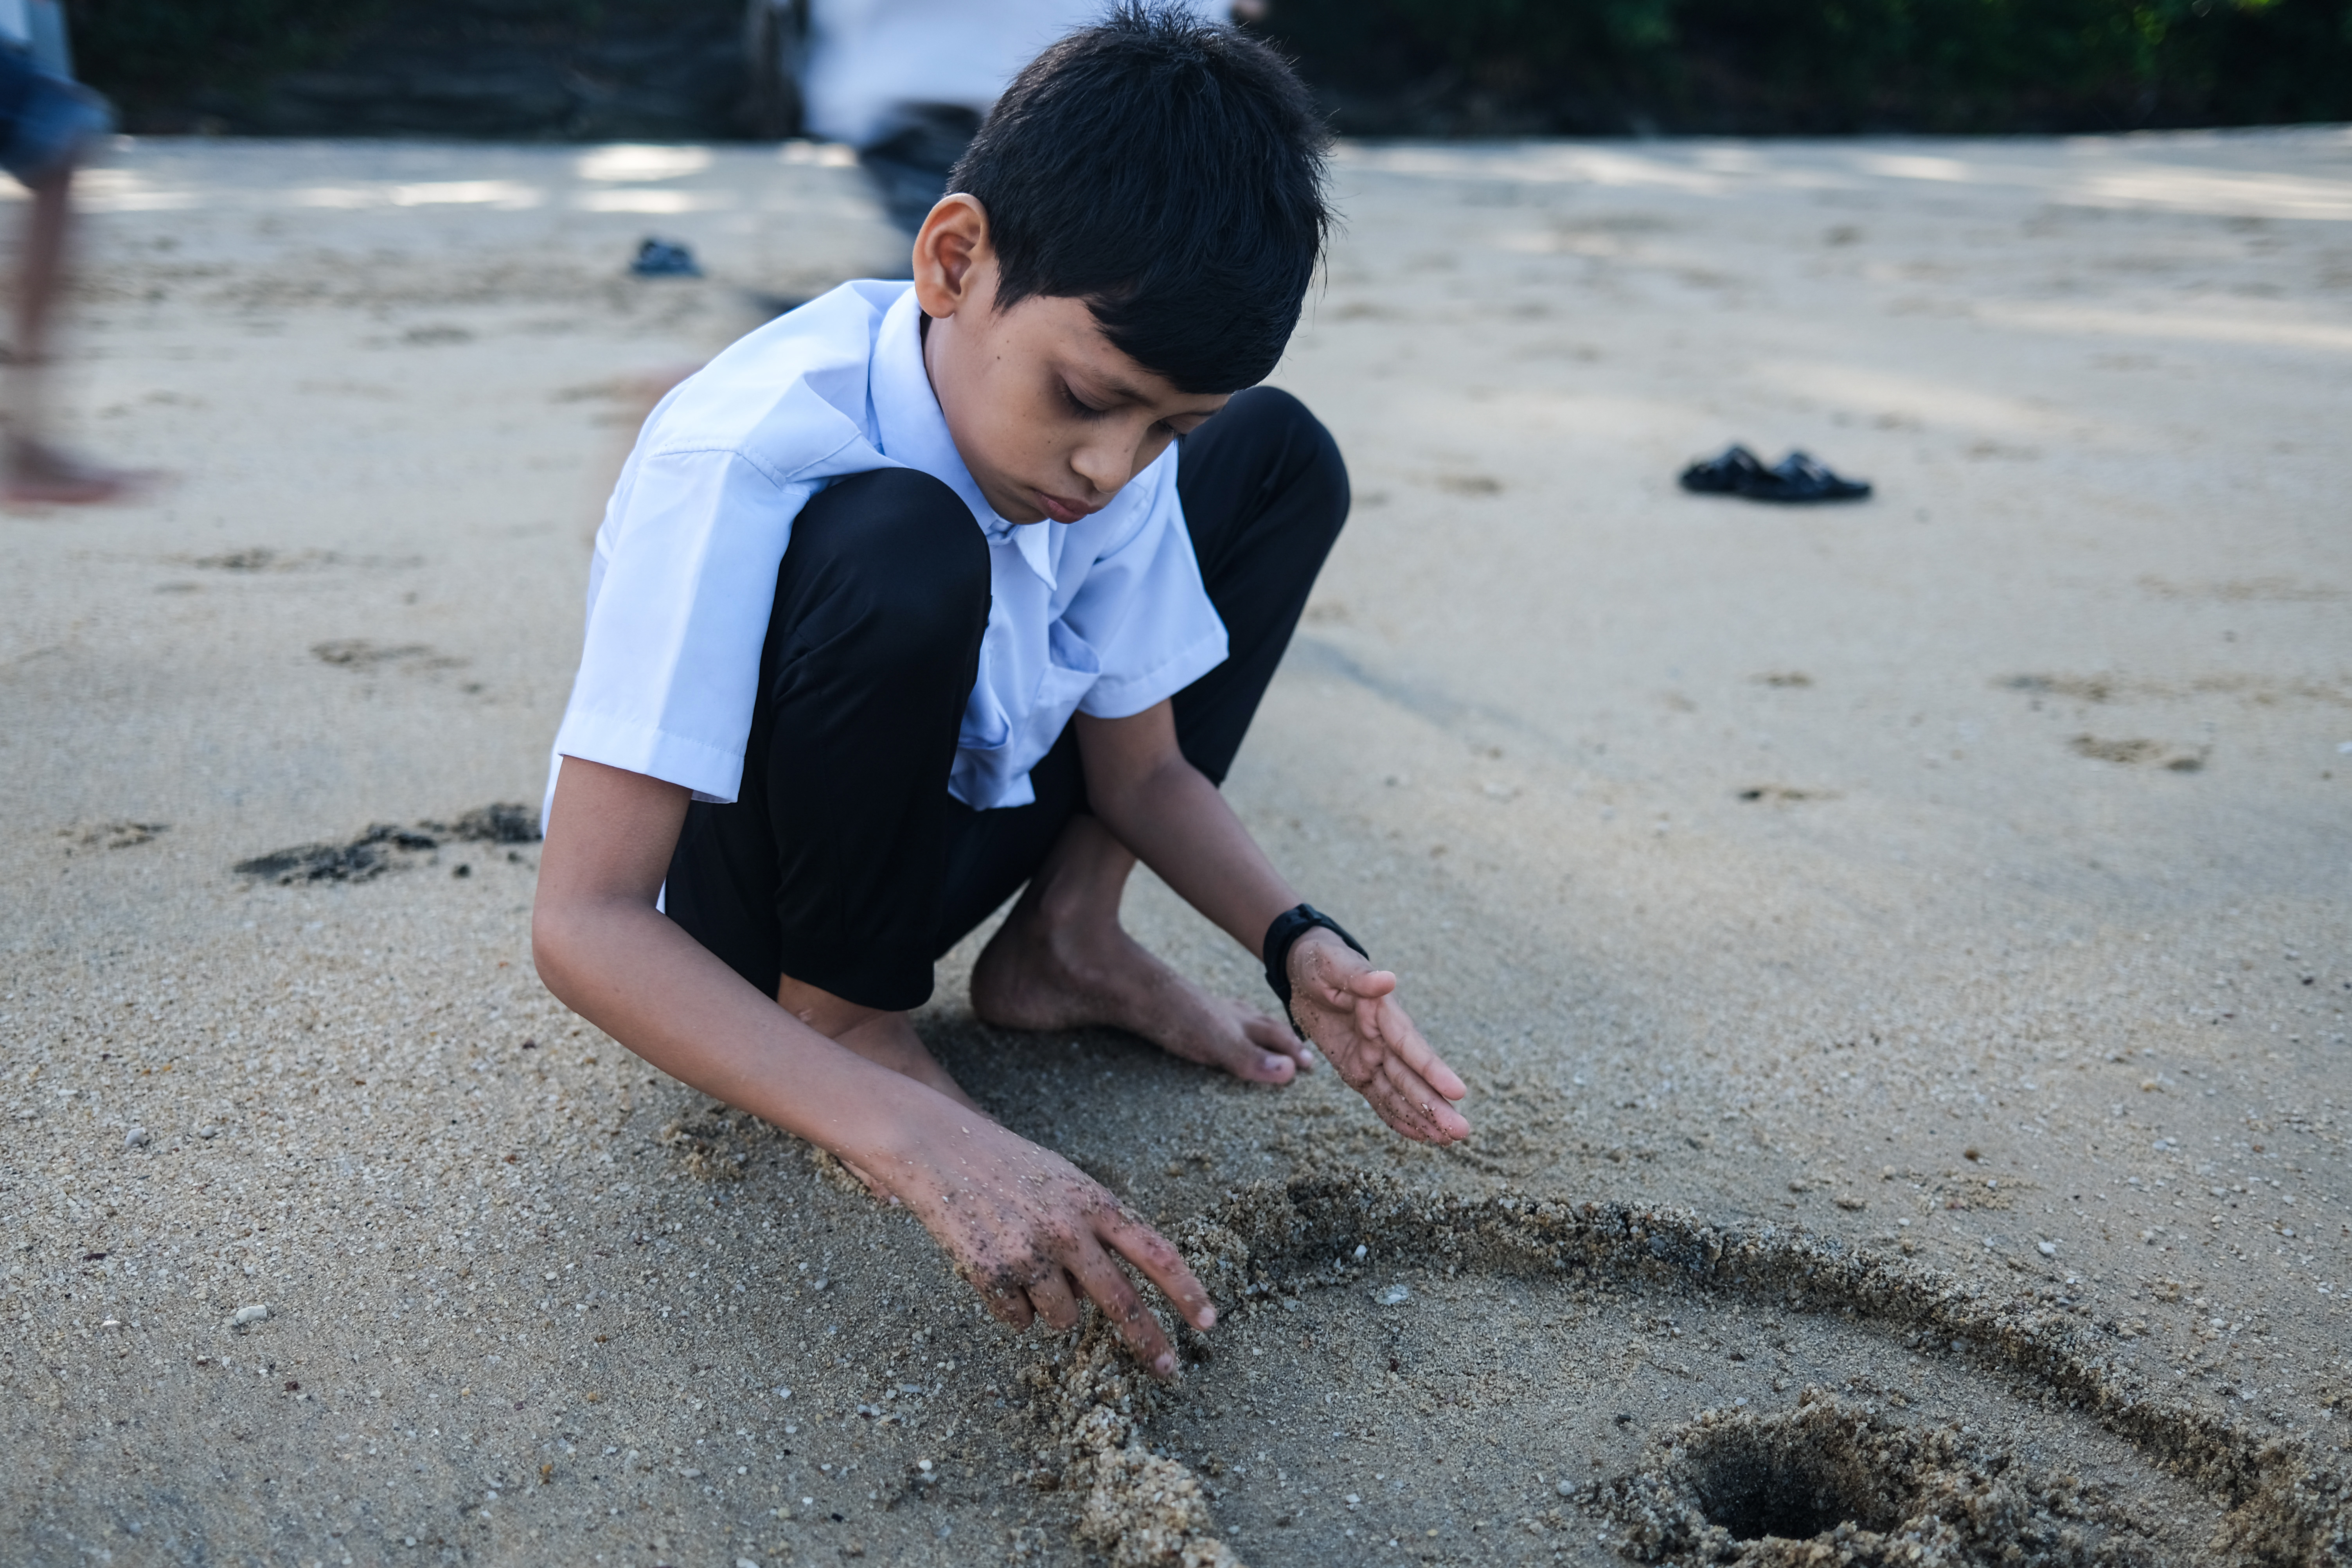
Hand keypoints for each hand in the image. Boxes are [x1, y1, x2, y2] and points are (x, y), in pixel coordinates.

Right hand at [872, 1112, 1215, 1379]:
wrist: (941, 1151)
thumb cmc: (1010, 1167)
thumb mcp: (1067, 1183)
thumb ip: (1098, 1227)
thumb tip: (1113, 1292)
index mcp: (1094, 1203)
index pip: (1155, 1252)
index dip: (1186, 1289)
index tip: (1209, 1322)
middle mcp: (1068, 1231)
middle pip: (1122, 1302)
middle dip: (1149, 1342)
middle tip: (1169, 1370)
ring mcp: (1030, 1255)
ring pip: (1064, 1319)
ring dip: (1053, 1307)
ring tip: (1028, 1267)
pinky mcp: (991, 1275)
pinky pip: (1020, 1322)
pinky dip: (1013, 1307)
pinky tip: (997, 1269)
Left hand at [1287, 930, 1469, 1142]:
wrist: (1306, 971)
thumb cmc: (1322, 962)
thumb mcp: (1333, 964)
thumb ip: (1359, 977)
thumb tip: (1386, 979)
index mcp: (1383, 1013)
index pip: (1410, 1045)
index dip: (1433, 1069)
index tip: (1457, 1091)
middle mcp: (1384, 1039)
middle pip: (1412, 1077)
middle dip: (1435, 1105)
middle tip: (1461, 1131)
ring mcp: (1373, 1057)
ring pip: (1399, 1092)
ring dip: (1422, 1116)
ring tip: (1446, 1141)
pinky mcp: (1357, 1069)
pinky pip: (1378, 1097)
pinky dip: (1396, 1117)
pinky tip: (1419, 1135)